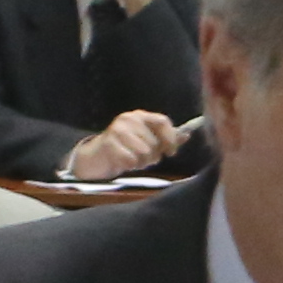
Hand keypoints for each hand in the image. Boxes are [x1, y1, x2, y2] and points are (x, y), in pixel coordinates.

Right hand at [65, 110, 183, 178]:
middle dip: (152, 156)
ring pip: (143, 152)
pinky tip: (123, 162)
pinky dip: (129, 165)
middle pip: (154, 142)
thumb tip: (187, 135)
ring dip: (140, 162)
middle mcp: (129, 119)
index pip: (162, 122)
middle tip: (142, 159)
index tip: (171, 152)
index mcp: (140, 116)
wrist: (95, 157)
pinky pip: (130, 160)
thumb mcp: (146, 142)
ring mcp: (118, 129)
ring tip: (133, 160)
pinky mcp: (109, 143)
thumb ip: (165, 139)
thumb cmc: (125, 149)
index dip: (170, 138)